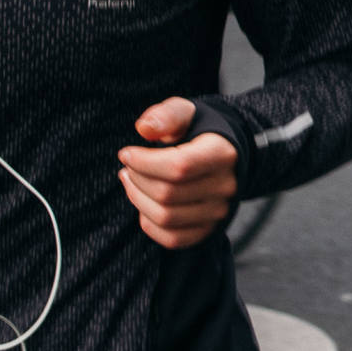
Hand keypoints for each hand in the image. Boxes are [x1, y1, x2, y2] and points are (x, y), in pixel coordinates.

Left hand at [117, 98, 238, 249]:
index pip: (179, 167)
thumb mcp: (185, 112)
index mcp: (221, 154)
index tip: (126, 153)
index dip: (145, 163)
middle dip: (137, 179)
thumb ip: (166, 115)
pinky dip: (149, 224)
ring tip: (131, 181)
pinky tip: (143, 202)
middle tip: (128, 167)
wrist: (223, 155)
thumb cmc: (197, 131)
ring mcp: (218, 212)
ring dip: (138, 200)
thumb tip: (144, 129)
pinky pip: (172, 238)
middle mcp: (225, 187)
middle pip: (168, 194)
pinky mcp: (208, 230)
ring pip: (166, 218)